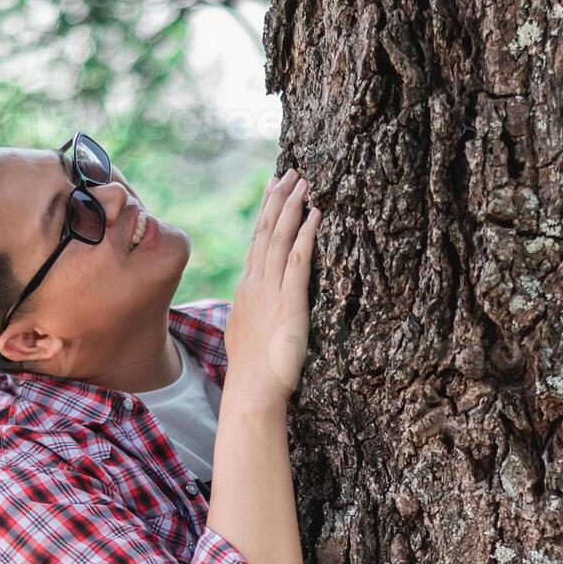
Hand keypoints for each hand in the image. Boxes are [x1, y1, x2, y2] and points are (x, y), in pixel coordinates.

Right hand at [224, 168, 321, 413]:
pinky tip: (316, 214)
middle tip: (290, 171)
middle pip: (265, 231)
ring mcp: (270, 292)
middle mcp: (254, 284)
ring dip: (292, 207)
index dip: (266, 213)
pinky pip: (297, 260)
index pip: (255, 242)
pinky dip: (306, 234)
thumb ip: (252, 314)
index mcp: (246, 290)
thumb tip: (255, 307)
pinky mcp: (289, 302)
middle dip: (278, 199)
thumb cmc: (253, 373)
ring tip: (304, 181)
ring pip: (279, 238)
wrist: (251, 392)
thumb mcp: (246, 334)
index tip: (273, 188)